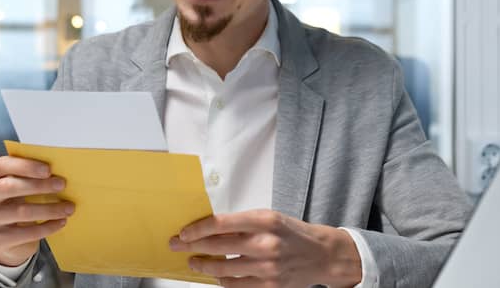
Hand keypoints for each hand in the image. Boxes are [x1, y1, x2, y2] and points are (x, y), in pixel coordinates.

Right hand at [0, 156, 74, 266]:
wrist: (7, 234)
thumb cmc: (15, 199)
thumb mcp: (16, 183)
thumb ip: (26, 174)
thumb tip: (56, 169)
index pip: (0, 166)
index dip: (25, 166)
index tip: (48, 169)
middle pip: (8, 187)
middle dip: (38, 185)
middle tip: (61, 184)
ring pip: (20, 212)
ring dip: (49, 208)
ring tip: (68, 207)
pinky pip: (25, 233)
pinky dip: (47, 227)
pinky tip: (60, 222)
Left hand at [169, 210, 361, 287]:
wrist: (321, 255)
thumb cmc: (292, 234)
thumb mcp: (269, 218)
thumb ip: (241, 224)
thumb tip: (208, 229)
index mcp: (265, 220)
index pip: (220, 224)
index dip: (197, 229)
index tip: (185, 232)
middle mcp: (265, 244)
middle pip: (217, 247)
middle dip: (192, 246)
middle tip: (178, 245)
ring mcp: (267, 268)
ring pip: (222, 270)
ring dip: (203, 266)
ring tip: (194, 262)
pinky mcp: (268, 287)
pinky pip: (235, 286)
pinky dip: (221, 280)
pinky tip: (216, 274)